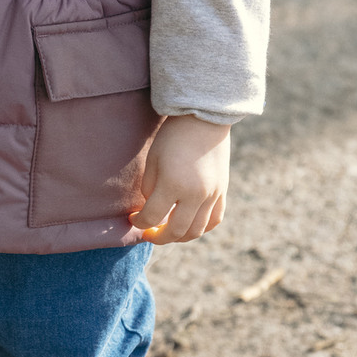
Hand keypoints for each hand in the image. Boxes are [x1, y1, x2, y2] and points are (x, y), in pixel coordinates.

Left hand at [130, 114, 230, 243]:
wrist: (204, 119)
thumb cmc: (172, 136)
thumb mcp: (153, 160)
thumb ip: (150, 189)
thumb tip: (151, 208)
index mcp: (174, 184)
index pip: (152, 217)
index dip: (139, 222)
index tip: (133, 219)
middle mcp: (196, 194)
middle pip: (176, 231)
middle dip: (158, 237)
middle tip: (148, 233)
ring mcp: (212, 195)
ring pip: (197, 231)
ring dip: (179, 237)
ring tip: (167, 231)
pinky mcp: (222, 192)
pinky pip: (214, 220)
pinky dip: (201, 228)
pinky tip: (189, 226)